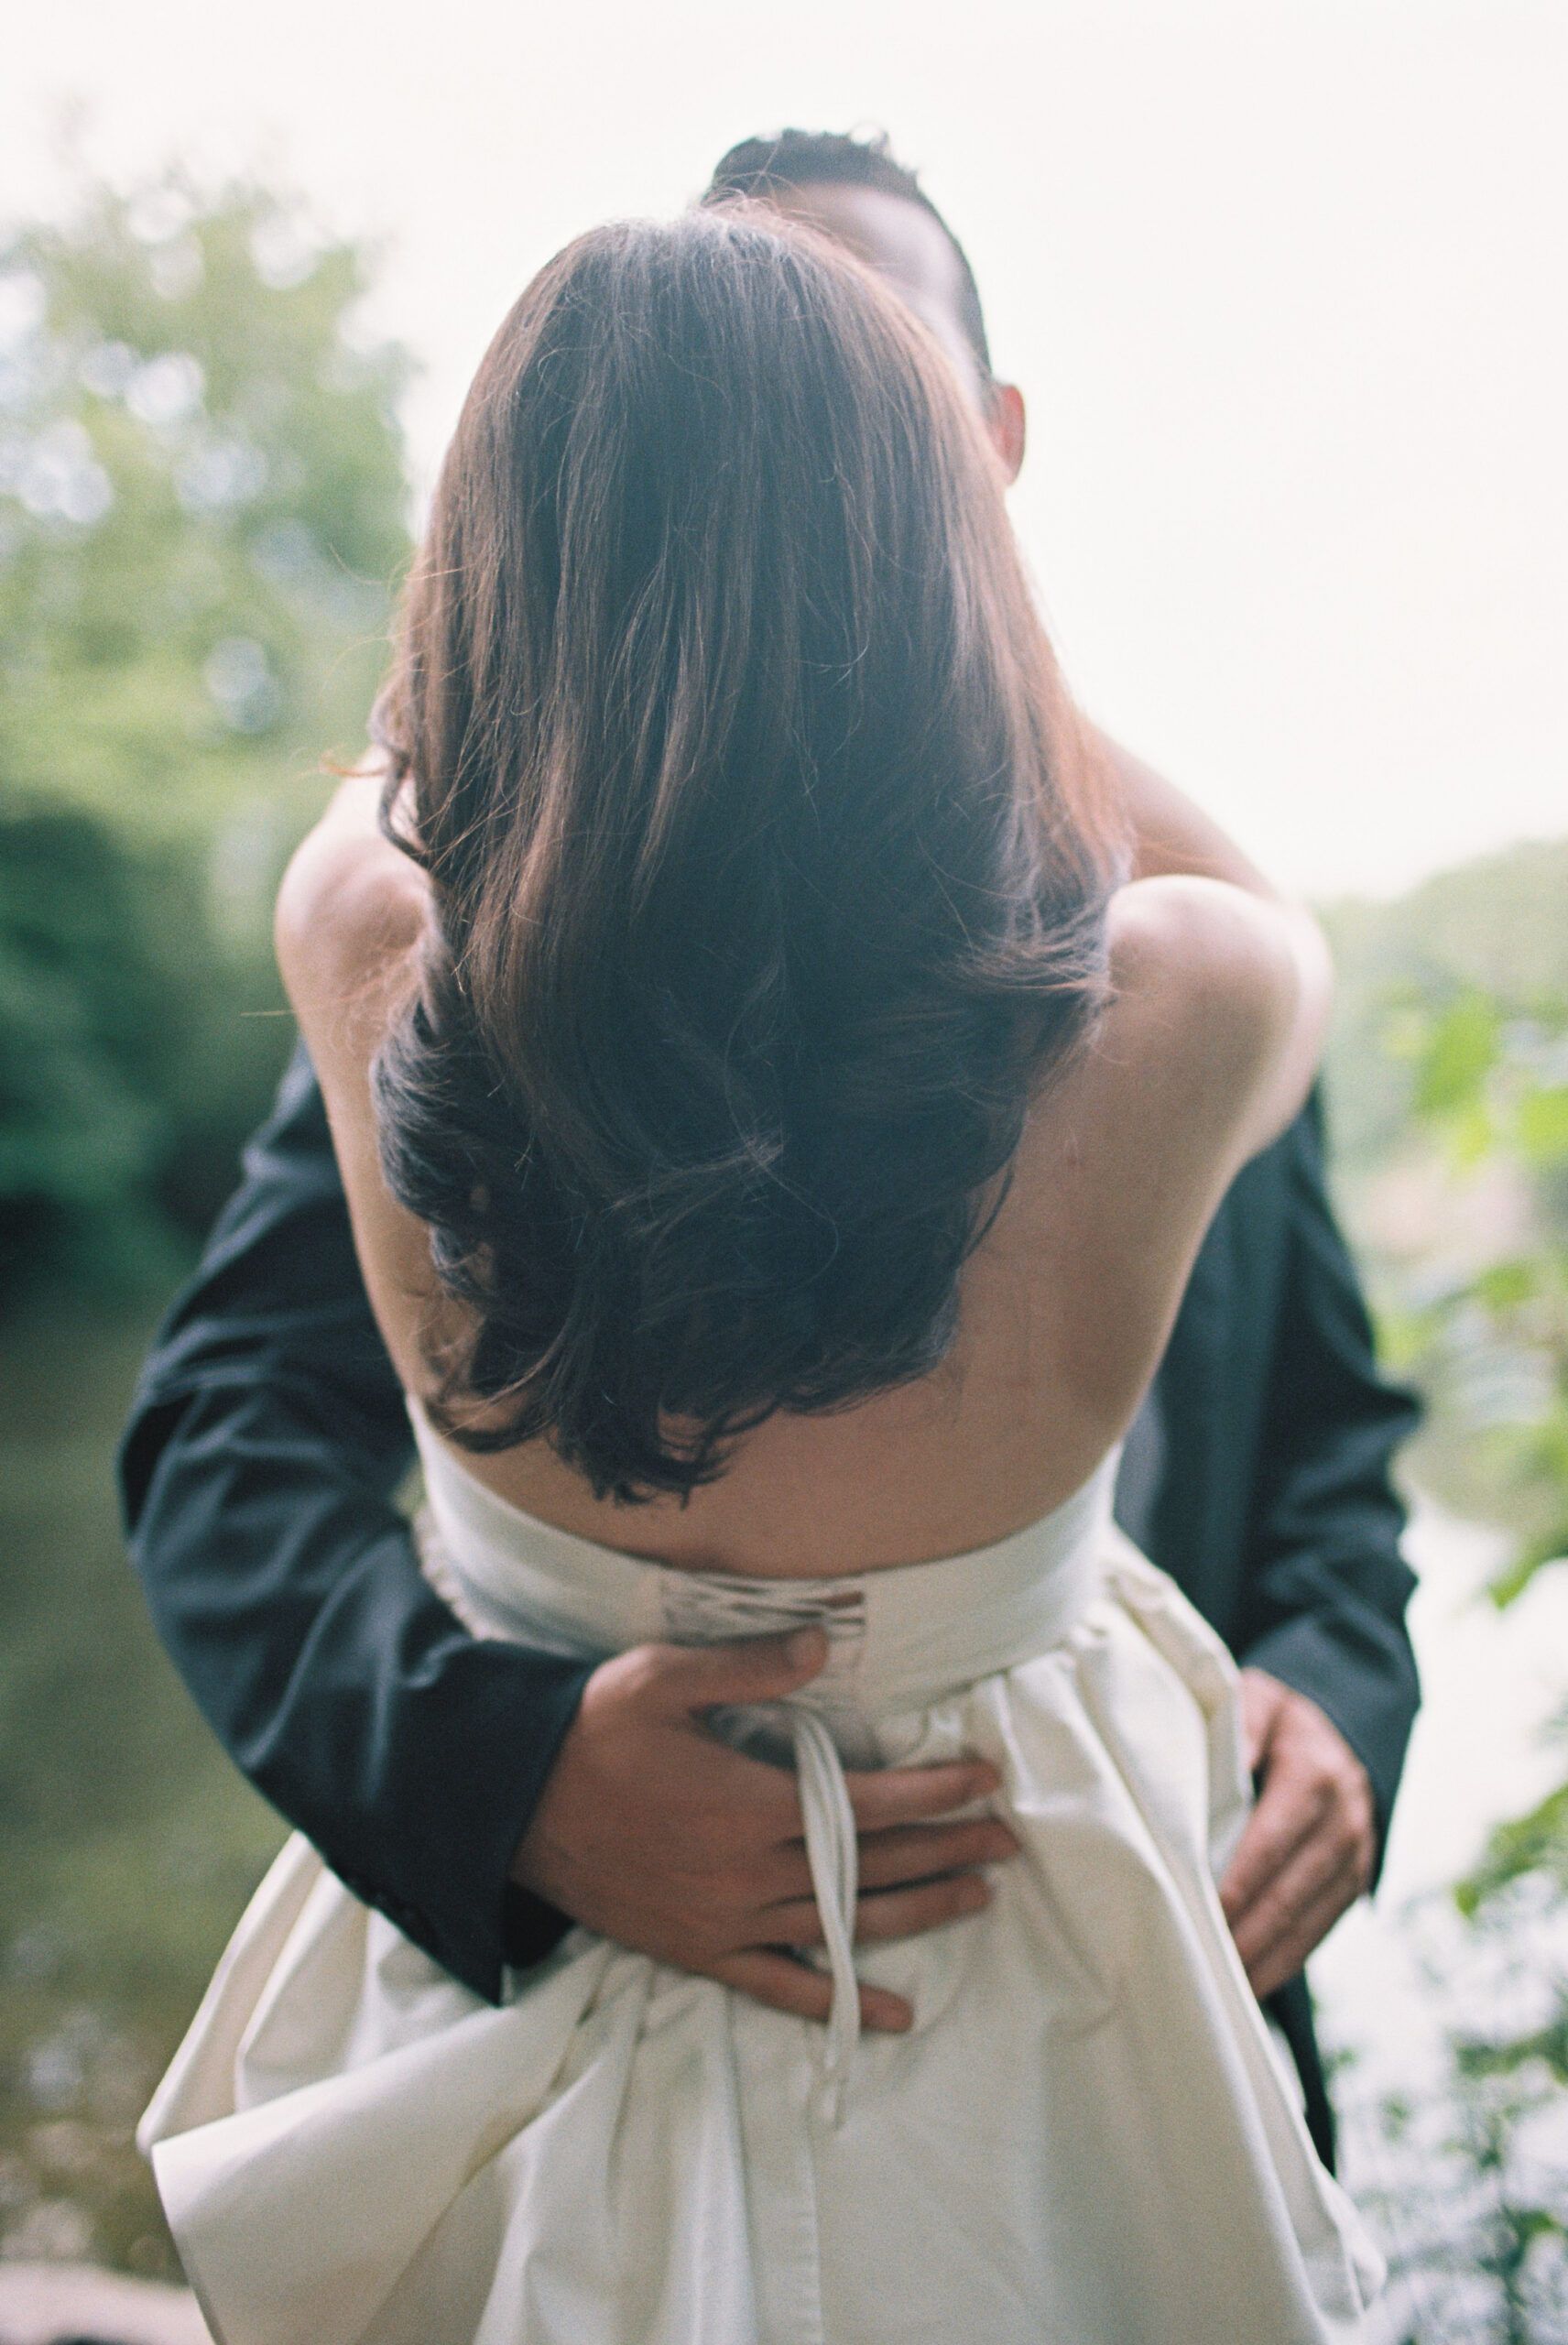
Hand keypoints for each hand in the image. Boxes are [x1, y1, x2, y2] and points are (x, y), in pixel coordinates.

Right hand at [511, 1627, 1017, 2031]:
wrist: (512, 1808)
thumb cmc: (590, 1732)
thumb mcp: (659, 1678)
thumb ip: (746, 1666)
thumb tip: (823, 1645)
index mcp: (746, 1801)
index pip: (866, 1803)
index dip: (932, 1792)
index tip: (985, 1779)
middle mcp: (747, 1870)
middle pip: (870, 1865)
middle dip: (947, 1849)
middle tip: (1008, 1840)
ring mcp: (727, 1918)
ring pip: (843, 1924)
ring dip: (918, 1910)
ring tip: (979, 1895)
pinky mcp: (702, 1951)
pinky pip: (783, 1986)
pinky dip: (840, 2001)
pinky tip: (893, 2015)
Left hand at [1219, 1668, 1375, 2000]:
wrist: (1343, 1731)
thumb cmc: (1281, 1719)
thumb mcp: (1261, 1700)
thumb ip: (1240, 1723)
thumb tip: (1225, 1756)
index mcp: (1315, 1776)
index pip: (1270, 1842)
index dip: (1236, 1884)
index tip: (1199, 1915)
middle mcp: (1345, 1822)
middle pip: (1288, 1893)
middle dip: (1243, 1935)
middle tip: (1195, 1963)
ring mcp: (1356, 1858)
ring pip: (1306, 1923)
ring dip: (1263, 1960)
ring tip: (1217, 1987)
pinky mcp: (1356, 1883)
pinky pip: (1320, 1931)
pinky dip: (1286, 1961)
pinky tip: (1250, 1982)